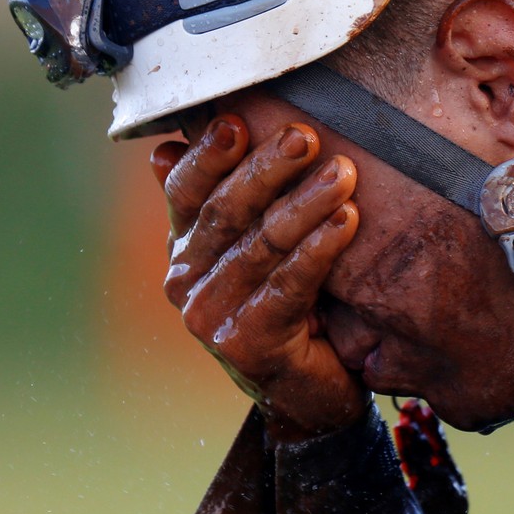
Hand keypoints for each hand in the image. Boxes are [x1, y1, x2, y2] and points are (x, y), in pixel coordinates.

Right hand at [152, 114, 366, 441]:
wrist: (307, 393)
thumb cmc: (288, 308)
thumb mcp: (252, 250)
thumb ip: (223, 203)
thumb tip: (166, 148)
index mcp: (184, 248)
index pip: (185, 189)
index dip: (209, 155)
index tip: (238, 120)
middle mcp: (186, 281)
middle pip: (224, 210)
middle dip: (267, 169)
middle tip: (307, 137)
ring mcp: (210, 316)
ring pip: (260, 245)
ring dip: (304, 204)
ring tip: (343, 173)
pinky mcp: (245, 344)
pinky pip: (288, 284)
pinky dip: (320, 248)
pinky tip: (347, 220)